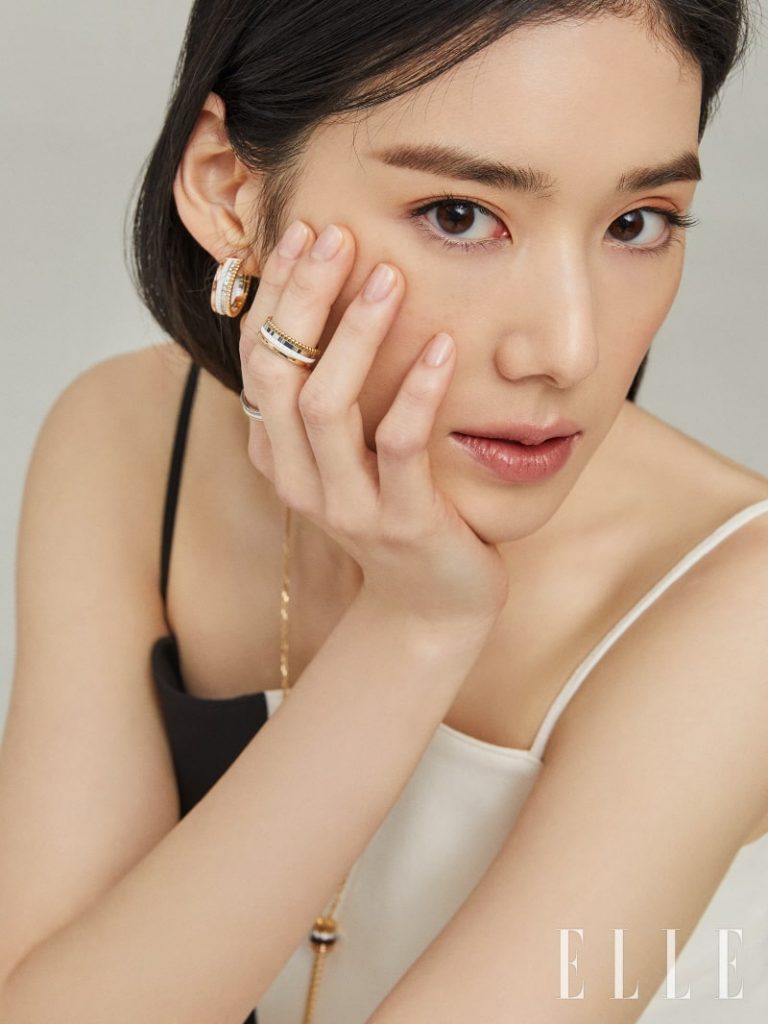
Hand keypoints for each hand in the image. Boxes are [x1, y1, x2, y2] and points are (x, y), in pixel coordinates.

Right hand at [238, 220, 509, 629]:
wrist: (432, 606)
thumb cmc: (397, 511)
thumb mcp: (351, 453)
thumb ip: (332, 394)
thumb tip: (331, 301)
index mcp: (281, 455)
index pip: (258, 359)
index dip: (275, 295)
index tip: (304, 232)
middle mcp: (299, 480)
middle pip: (278, 373)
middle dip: (302, 299)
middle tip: (338, 235)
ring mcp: (346, 506)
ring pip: (326, 406)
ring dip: (355, 336)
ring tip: (389, 278)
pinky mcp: (402, 523)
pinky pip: (399, 448)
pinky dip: (417, 392)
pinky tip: (444, 347)